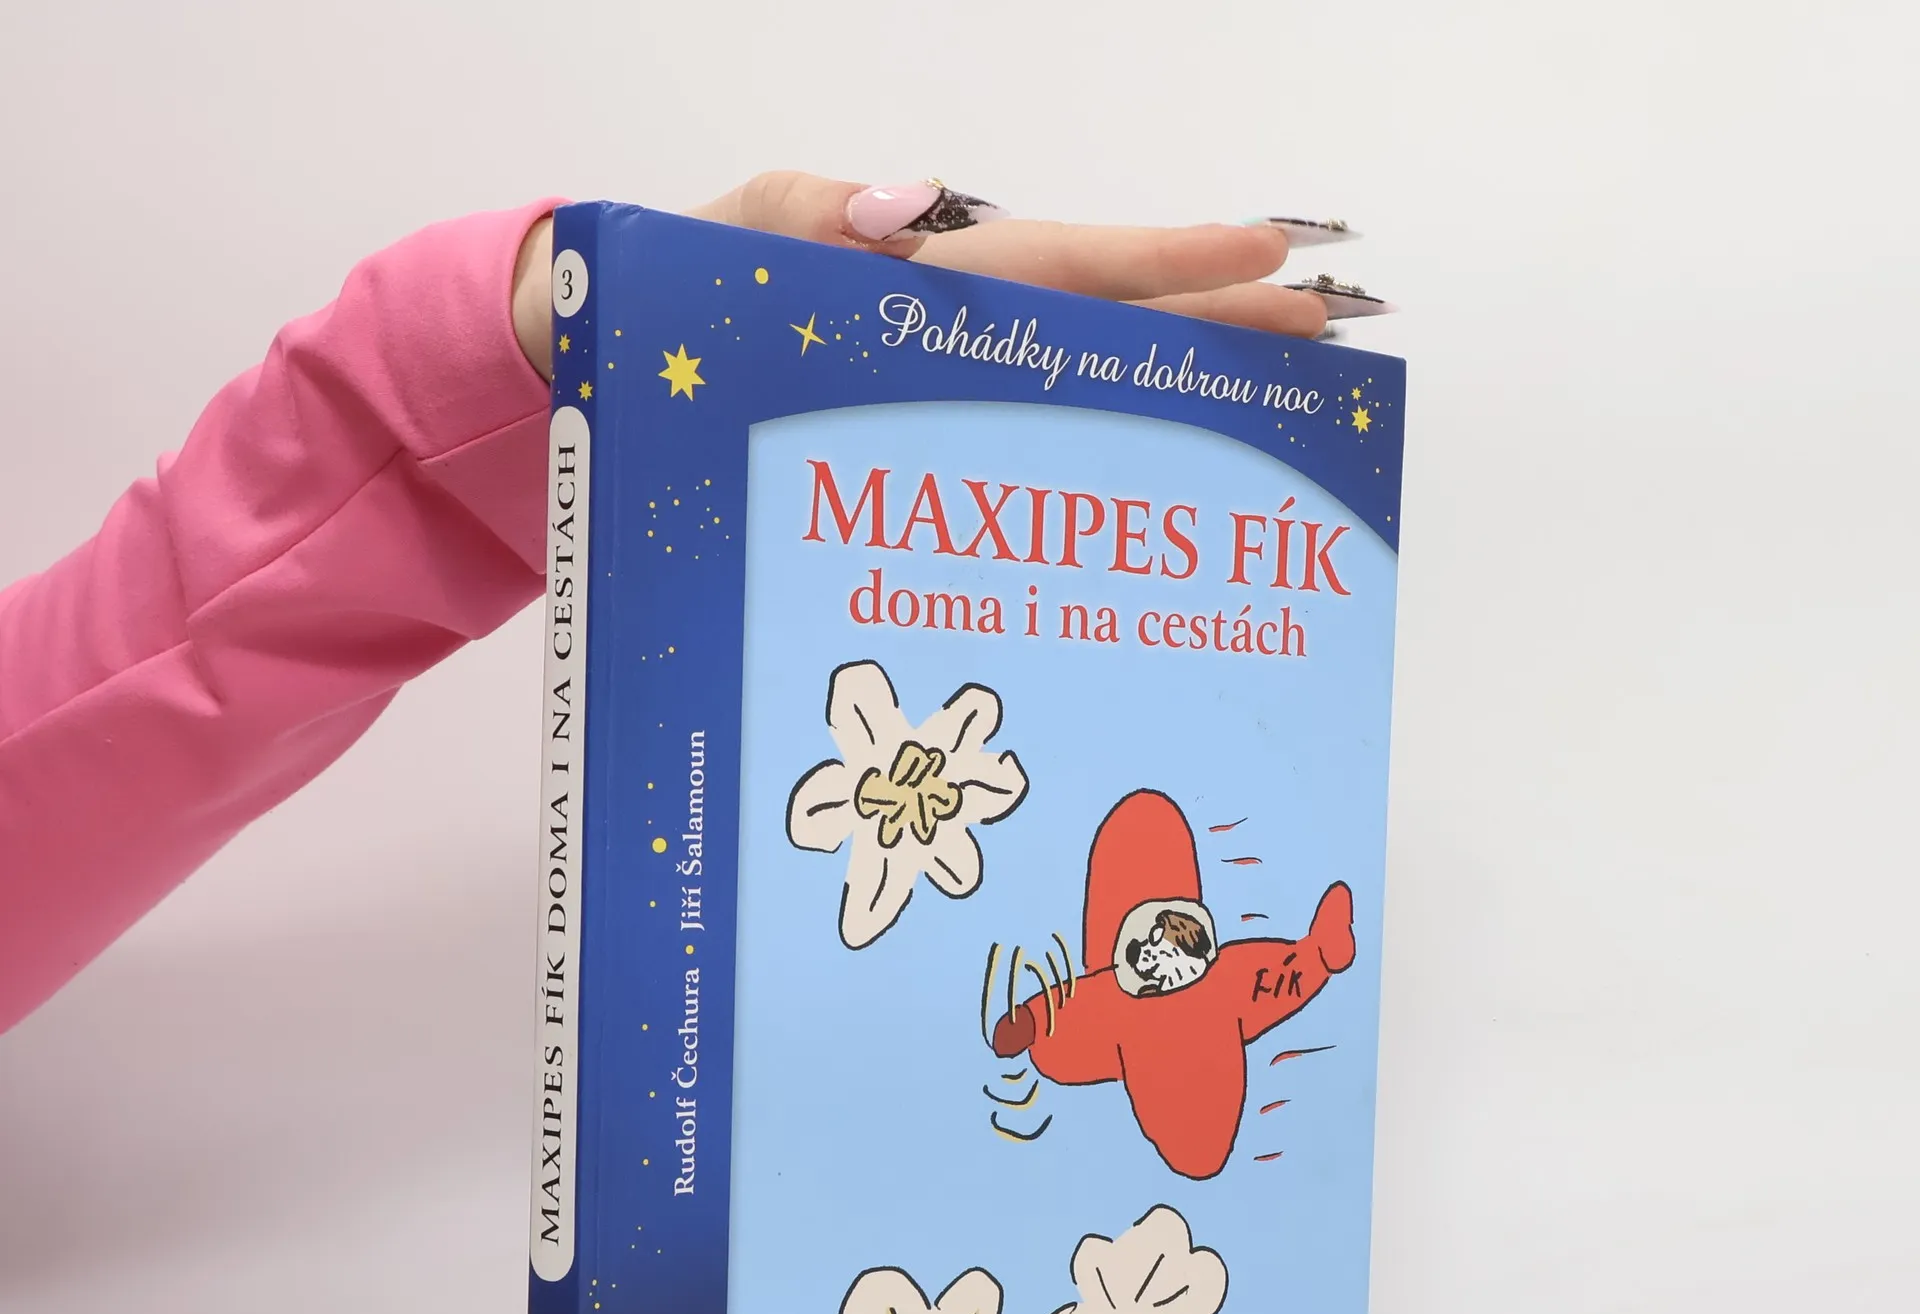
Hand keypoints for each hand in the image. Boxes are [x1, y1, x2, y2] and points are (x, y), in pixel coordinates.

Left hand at [511, 175, 1325, 378]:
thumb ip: (799, 216)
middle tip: (1328, 330)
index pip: (1064, 266)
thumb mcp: (720, 243)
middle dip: (1212, 324)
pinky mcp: (910, 442)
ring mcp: (936, 390)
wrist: (596, 368)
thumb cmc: (659, 299)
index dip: (1166, 263)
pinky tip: (1146, 489)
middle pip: (1101, 323)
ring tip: (1274, 399)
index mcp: (914, 276)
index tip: (1270, 255)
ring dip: (1175, 389)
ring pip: (1076, 386)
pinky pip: (1018, 448)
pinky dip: (1092, 459)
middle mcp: (945, 333)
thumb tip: (903, 208)